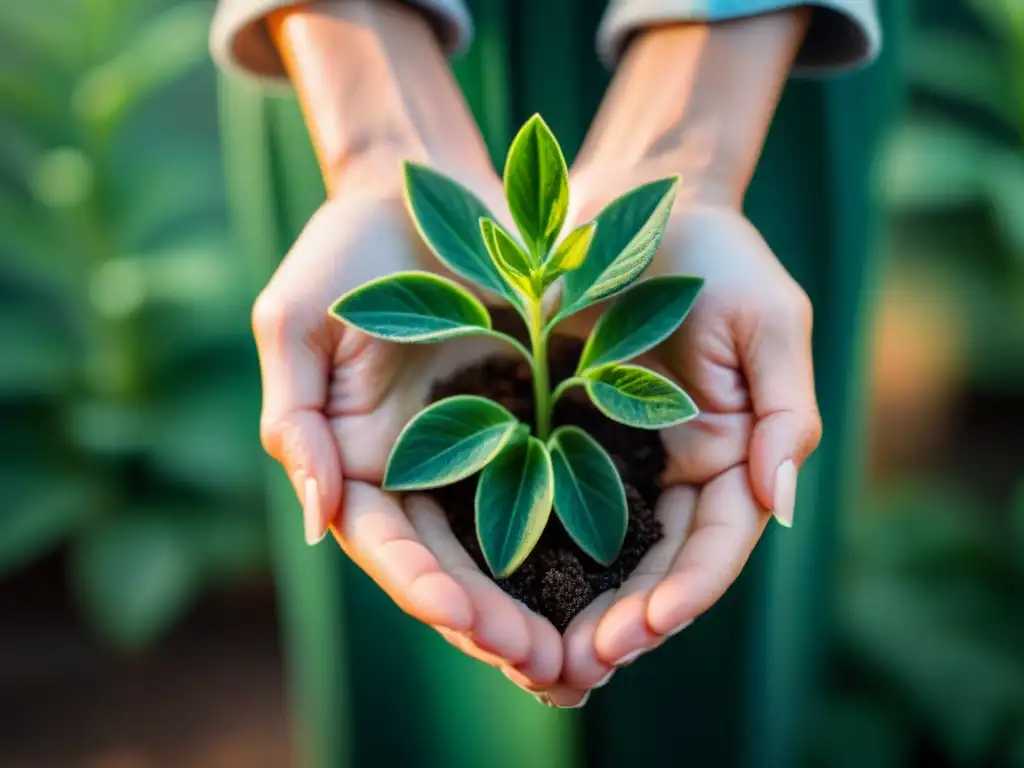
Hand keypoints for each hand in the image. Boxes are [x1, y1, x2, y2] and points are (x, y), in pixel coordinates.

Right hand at [252, 168, 568, 695]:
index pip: (387, 542)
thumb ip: (294, 420)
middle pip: (449, 564)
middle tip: (544, 666)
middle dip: (490, 619)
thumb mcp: (296, 320)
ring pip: (503, 547)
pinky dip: (574, 541)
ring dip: (536, 601)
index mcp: (353, 458)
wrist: (422, 188)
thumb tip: (316, 524)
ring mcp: (469, 450)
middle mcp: (413, 469)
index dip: (424, 584)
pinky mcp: (522, 424)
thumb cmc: (344, 247)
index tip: (467, 618)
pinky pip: (549, 491)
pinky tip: (612, 581)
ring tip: (583, 654)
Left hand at [556, 175, 822, 692]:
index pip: (718, 542)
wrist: (639, 202)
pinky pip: (553, 501)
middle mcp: (679, 464)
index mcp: (733, 449)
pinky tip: (508, 583)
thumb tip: (783, 509)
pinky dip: (541, 550)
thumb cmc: (716, 253)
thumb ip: (785, 413)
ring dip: (584, 601)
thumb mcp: (770, 321)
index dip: (688, 591)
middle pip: (661, 563)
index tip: (645, 627)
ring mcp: (622, 452)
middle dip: (631, 617)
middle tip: (583, 661)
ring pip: (608, 550)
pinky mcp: (566, 431)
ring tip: (546, 648)